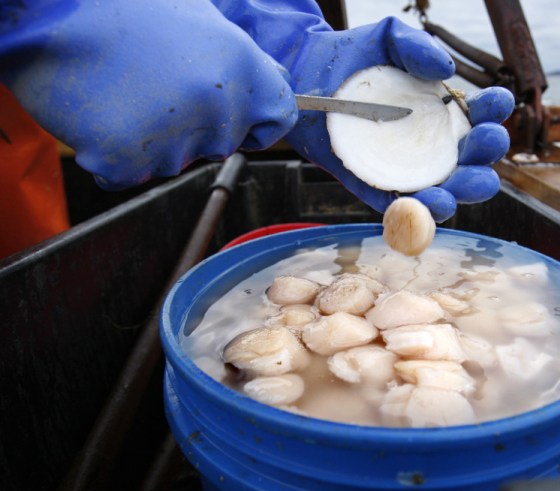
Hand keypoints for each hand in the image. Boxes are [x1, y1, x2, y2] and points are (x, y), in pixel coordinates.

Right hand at [0, 0, 296, 188]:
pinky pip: (130, 172)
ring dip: (151, 138)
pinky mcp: (127, 161)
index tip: (238, 118)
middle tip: (156, 88)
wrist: (50, 6)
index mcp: (242, 71)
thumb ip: (241, 66)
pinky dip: (114, 152)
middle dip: (194, 127)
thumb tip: (271, 88)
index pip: (276, 120)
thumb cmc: (124, 9)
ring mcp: (173, 140)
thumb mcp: (202, 21)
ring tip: (124, 90)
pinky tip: (101, 112)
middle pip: (220, 144)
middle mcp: (217, 110)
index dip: (255, 122)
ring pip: (173, 160)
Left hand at [245, 13, 512, 221]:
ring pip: (444, 192)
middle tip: (485, 142)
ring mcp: (405, 170)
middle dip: (484, 156)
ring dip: (457, 195)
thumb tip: (446, 69)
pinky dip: (415, 214)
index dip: (493, 111)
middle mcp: (430, 144)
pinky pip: (400, 209)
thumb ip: (416, 46)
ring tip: (455, 189)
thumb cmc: (352, 58)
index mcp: (443, 110)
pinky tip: (425, 207)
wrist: (304, 77)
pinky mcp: (376, 189)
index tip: (494, 103)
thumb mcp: (387, 39)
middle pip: (471, 161)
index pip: (479, 115)